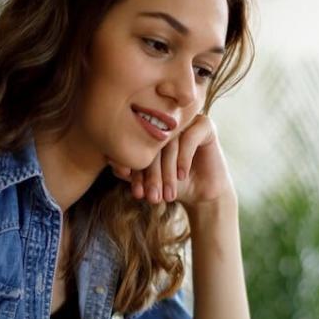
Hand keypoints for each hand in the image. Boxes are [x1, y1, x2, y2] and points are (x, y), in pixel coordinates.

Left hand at [110, 114, 235, 207]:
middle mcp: (166, 121)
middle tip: (151, 197)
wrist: (202, 194)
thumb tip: (113, 162)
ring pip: (170, 143)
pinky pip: (189, 138)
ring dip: (167, 172)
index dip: (136, 171)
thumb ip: (130, 171)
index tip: (137, 193)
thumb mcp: (148, 181)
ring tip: (166, 194)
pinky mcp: (205, 125)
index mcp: (149, 129)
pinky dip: (183, 159)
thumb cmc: (172, 186)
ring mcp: (186, 121)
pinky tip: (182, 176)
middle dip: (152, 175)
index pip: (138, 147)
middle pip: (153, 145)